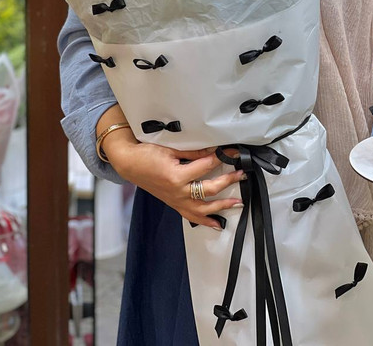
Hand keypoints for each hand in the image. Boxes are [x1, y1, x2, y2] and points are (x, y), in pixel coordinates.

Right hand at [110, 140, 244, 229]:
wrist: (130, 164)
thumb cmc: (147, 155)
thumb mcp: (171, 149)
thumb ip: (193, 152)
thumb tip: (214, 150)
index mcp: (176, 176)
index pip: (206, 165)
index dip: (221, 157)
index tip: (232, 152)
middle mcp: (178, 192)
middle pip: (209, 189)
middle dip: (228, 181)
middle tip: (242, 174)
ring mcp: (176, 201)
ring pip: (204, 208)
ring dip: (222, 205)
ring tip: (238, 202)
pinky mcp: (174, 205)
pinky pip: (192, 217)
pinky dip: (206, 221)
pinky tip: (218, 224)